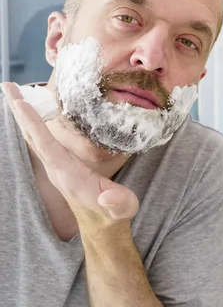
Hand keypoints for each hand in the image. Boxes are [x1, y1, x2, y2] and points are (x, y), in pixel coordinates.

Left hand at [1, 82, 138, 226]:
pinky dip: (32, 123)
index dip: (33, 124)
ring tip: (14, 92)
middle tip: (8, 86)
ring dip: (23, 115)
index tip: (20, 103)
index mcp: (69, 174)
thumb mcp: (123, 208)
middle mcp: (56, 168)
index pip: (46, 144)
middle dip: (19, 112)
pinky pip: (41, 140)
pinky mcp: (58, 165)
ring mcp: (55, 167)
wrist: (103, 224)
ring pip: (34, 137)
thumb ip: (118, 203)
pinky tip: (30, 112)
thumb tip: (108, 198)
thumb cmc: (114, 213)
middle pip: (32, 136)